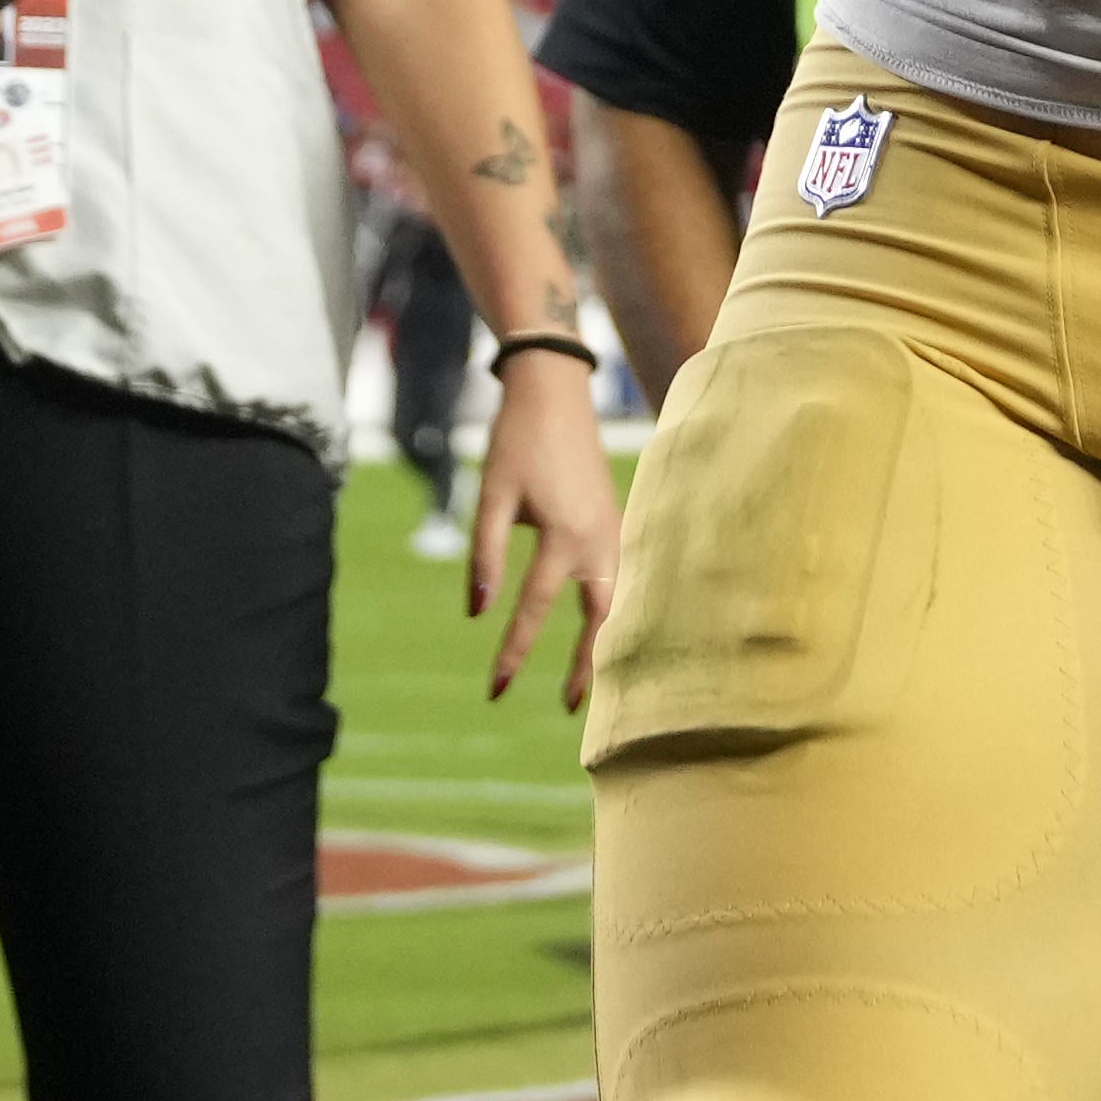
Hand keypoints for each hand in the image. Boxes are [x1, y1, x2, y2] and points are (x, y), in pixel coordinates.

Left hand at [470, 353, 619, 711]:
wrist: (555, 390)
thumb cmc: (517, 441)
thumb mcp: (492, 497)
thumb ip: (485, 556)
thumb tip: (477, 613)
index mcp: (564, 536)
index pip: (535, 610)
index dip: (512, 653)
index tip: (493, 690)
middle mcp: (599, 540)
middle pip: (598, 621)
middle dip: (584, 667)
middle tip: (567, 710)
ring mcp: (614, 529)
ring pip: (617, 601)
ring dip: (605, 640)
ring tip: (591, 680)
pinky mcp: (615, 520)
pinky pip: (622, 577)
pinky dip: (615, 609)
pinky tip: (605, 627)